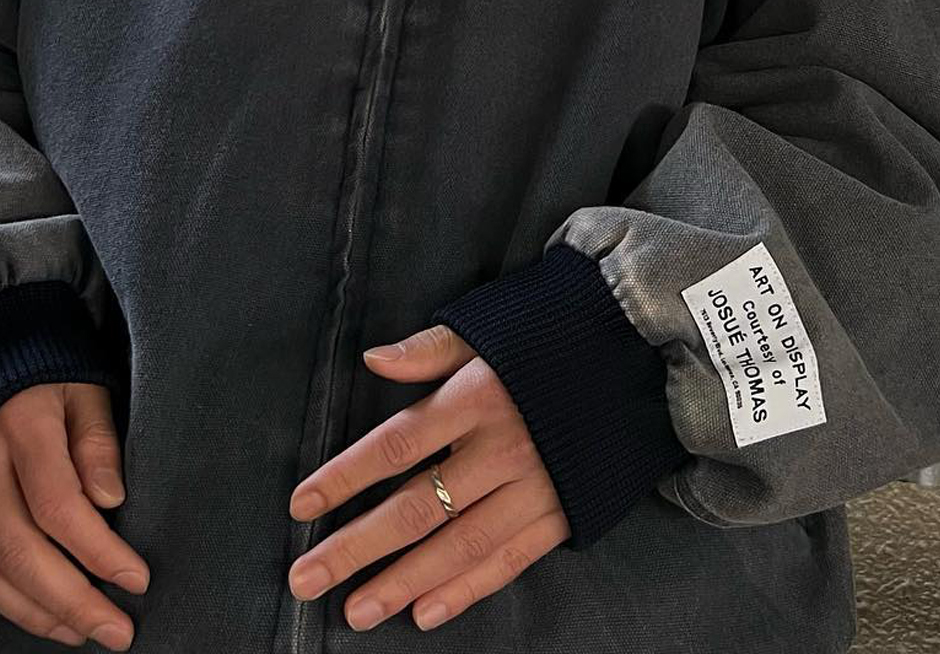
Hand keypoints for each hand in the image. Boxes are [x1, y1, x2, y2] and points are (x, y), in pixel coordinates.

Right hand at [0, 381, 148, 649]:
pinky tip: (38, 613)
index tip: (136, 578)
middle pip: (21, 549)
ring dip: (37, 612)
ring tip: (82, 632)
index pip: (59, 505)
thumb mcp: (85, 385)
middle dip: (72, 601)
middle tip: (116, 630)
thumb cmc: (45, 368)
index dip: (98, 551)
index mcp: (23, 423)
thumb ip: (97, 439)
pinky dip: (0, 600)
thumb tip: (111, 498)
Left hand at [286, 326, 569, 631]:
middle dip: (356, 547)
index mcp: (477, 397)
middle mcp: (502, 449)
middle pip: (418, 507)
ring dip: (402, 582)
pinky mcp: (563, 513)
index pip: (397, 446)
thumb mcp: (487, 327)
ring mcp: (535, 487)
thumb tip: (371, 359)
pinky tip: (424, 612)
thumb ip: (428, 349)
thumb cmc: (549, 335)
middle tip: (306, 578)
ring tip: (355, 610)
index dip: (346, 478)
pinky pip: (509, 560)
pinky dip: (466, 590)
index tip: (302, 505)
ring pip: (458, 546)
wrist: (638, 355)